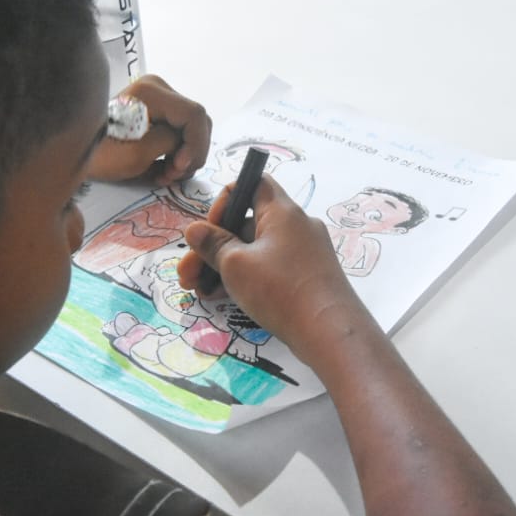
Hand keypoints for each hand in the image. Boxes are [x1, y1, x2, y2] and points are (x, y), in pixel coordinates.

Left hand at [86, 74, 211, 185]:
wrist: (72, 150)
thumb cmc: (99, 154)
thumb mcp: (137, 154)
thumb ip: (170, 144)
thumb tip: (184, 145)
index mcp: (151, 92)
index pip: (194, 116)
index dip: (195, 145)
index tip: (179, 168)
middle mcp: (157, 87)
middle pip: (195, 121)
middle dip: (191, 152)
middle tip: (173, 175)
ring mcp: (156, 96)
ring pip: (190, 127)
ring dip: (184, 155)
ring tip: (165, 175)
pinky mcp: (153, 108)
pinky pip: (178, 129)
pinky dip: (175, 151)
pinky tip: (161, 168)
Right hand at [177, 175, 362, 352]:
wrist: (329, 332)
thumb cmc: (279, 289)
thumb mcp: (236, 265)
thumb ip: (212, 244)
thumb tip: (194, 229)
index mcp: (282, 211)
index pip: (253, 183)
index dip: (225, 201)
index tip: (209, 230)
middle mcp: (296, 226)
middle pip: (247, 224)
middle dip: (212, 247)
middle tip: (186, 274)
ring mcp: (304, 253)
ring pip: (255, 250)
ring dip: (223, 266)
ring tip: (197, 291)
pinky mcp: (307, 277)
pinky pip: (269, 268)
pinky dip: (246, 277)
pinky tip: (220, 298)